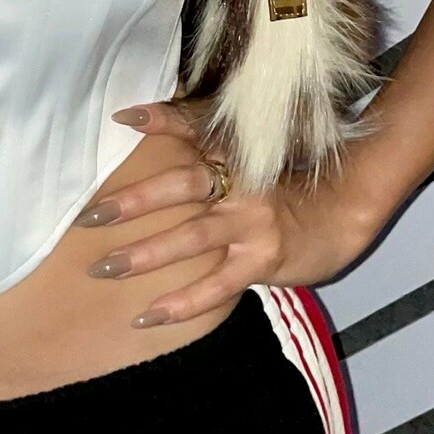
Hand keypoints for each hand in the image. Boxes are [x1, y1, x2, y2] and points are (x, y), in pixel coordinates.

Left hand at [75, 99, 377, 326]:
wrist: (343, 214)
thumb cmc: (285, 182)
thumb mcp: (251, 153)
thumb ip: (208, 139)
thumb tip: (150, 119)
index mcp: (237, 152)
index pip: (196, 130)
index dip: (161, 120)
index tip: (121, 119)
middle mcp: (242, 183)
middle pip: (183, 185)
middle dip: (134, 201)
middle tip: (89, 215)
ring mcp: (253, 224)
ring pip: (192, 238)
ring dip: (145, 254)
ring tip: (104, 267)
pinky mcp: (262, 261)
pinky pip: (216, 286)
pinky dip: (181, 303)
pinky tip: (147, 315)